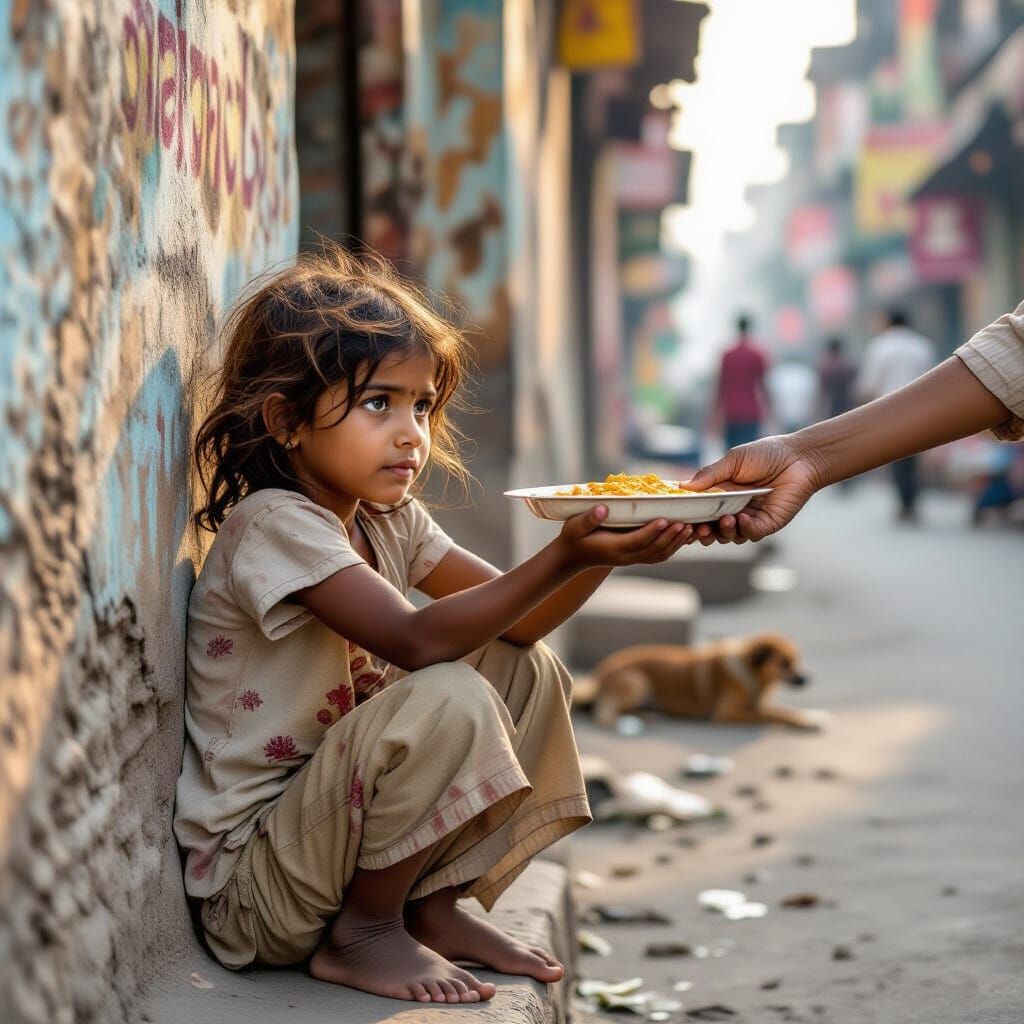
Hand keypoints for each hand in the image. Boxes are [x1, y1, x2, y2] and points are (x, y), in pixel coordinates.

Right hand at [555, 505, 693, 569]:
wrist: (572, 556)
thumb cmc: (573, 538)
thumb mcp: (574, 526)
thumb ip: (588, 518)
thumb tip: (603, 509)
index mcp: (613, 548)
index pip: (637, 540)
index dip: (652, 531)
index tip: (664, 519)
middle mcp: (626, 556)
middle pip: (653, 549)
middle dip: (670, 537)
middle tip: (685, 523)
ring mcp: (631, 559)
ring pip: (658, 554)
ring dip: (675, 543)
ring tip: (689, 529)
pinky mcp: (635, 557)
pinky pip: (657, 555)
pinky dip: (671, 547)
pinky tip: (681, 536)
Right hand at [682, 435, 824, 543]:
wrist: (798, 457)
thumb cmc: (766, 455)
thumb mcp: (732, 461)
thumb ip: (709, 475)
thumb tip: (682, 487)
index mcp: (720, 495)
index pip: (699, 512)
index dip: (689, 519)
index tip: (678, 520)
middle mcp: (732, 510)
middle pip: (711, 530)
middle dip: (702, 533)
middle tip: (699, 529)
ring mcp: (749, 519)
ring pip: (730, 536)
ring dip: (724, 532)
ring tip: (724, 520)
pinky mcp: (767, 523)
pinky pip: (751, 533)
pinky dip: (744, 529)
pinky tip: (742, 519)